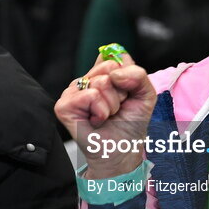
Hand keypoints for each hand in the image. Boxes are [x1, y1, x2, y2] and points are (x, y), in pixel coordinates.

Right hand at [55, 50, 156, 178]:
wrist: (122, 151)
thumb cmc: (130, 124)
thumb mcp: (145, 95)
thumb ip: (138, 74)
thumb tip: (115, 73)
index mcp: (102, 74)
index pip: (117, 57)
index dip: (128, 76)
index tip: (128, 94)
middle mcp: (86, 80)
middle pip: (109, 67)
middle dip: (121, 92)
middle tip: (117, 108)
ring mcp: (72, 92)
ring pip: (101, 83)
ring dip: (112, 105)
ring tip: (107, 116)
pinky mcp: (64, 106)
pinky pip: (89, 96)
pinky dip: (100, 111)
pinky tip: (96, 121)